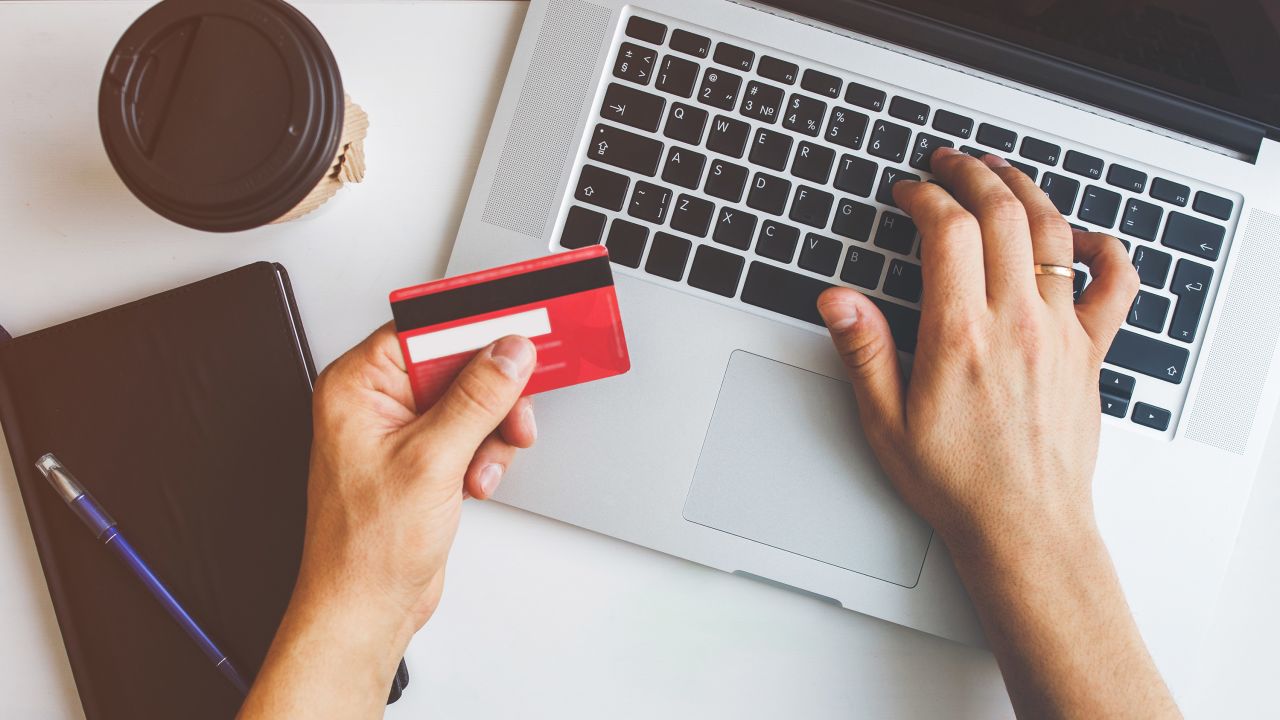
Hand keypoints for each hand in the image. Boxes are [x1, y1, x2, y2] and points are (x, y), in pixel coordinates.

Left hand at [240, 325, 536, 718]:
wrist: (366, 608)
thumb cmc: (364, 548)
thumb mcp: (431, 461)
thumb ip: (476, 399)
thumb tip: (508, 353)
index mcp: (357, 386)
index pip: (424, 329)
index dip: (474, 328)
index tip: (517, 327)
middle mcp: (376, 403)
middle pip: (455, 364)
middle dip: (491, 395)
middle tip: (513, 414)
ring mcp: (401, 432)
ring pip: (471, 401)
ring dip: (490, 433)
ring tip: (481, 467)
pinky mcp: (423, 459)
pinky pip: (469, 433)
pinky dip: (484, 455)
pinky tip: (474, 482)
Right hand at [817, 148, 1135, 555]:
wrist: (1024, 528)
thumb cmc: (957, 483)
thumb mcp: (886, 423)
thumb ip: (864, 353)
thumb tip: (838, 301)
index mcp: (960, 336)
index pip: (947, 231)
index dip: (924, 196)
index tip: (907, 192)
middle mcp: (1016, 324)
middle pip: (1002, 215)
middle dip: (972, 175)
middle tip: (949, 163)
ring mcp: (1060, 333)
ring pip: (1053, 233)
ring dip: (1026, 191)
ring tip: (1000, 173)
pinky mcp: (1089, 352)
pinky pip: (1114, 286)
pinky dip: (1105, 249)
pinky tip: (1085, 236)